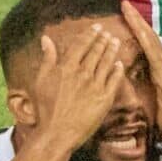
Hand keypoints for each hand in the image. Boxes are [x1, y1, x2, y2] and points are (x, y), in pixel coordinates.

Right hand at [27, 28, 124, 152]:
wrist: (56, 133)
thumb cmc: (45, 108)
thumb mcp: (41, 80)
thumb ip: (47, 58)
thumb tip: (46, 38)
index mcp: (67, 67)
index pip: (81, 45)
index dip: (90, 34)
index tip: (97, 27)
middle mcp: (82, 74)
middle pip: (96, 51)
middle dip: (103, 40)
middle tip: (108, 33)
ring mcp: (95, 86)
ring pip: (107, 63)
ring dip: (112, 50)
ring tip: (115, 42)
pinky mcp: (104, 99)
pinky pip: (114, 81)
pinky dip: (118, 71)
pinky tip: (119, 65)